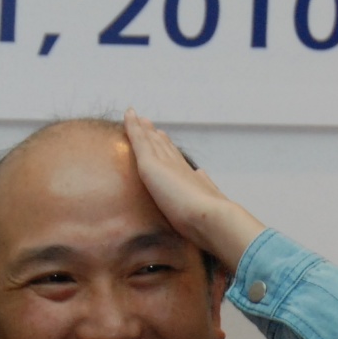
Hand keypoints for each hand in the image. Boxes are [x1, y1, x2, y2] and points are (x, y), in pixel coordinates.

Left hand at [122, 109, 265, 268]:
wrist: (210, 218)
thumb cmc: (209, 223)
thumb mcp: (206, 206)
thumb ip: (204, 189)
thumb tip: (202, 174)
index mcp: (189, 178)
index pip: (176, 161)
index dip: (169, 149)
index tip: (164, 139)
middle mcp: (178, 167)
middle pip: (164, 147)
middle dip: (156, 136)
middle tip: (148, 124)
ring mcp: (165, 163)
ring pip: (151, 140)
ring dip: (143, 128)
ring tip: (137, 117)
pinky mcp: (151, 164)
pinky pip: (138, 139)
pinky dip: (132, 126)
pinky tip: (128, 115)